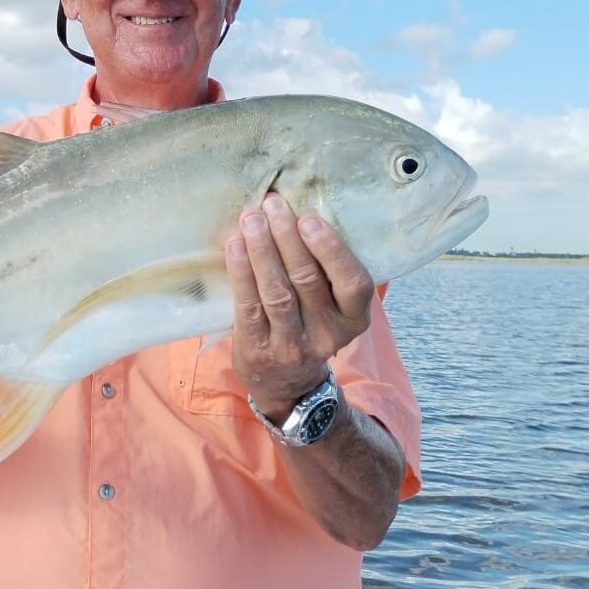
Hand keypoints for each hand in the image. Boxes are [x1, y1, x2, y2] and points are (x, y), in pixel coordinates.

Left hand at [224, 192, 374, 420]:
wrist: (287, 384)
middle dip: (287, 237)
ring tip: (251, 218)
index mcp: (354, 319)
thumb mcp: (332, 307)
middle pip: (307, 279)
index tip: (309, 217)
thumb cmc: (310, 324)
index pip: (353, 283)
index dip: (331, 249)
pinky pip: (249, 306)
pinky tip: (235, 245)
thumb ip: (326, 271)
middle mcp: (327, 335)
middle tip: (272, 204)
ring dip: (262, 249)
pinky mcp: (258, 348)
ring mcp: (291, 345)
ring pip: (277, 291)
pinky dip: (241, 271)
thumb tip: (299, 211)